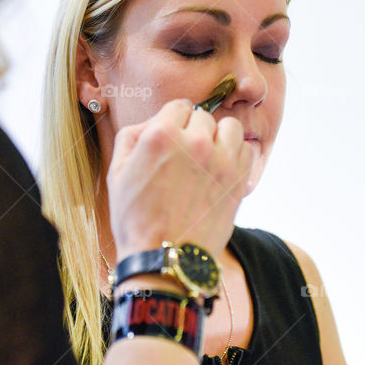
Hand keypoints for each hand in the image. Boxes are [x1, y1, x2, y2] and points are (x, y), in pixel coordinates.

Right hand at [107, 98, 252, 261]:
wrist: (164, 259)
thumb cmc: (136, 219)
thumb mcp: (117, 172)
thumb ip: (132, 136)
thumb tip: (153, 123)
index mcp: (162, 135)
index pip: (178, 106)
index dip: (173, 121)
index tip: (172, 138)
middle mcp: (195, 142)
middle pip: (203, 115)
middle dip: (194, 130)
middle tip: (185, 155)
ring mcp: (221, 160)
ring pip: (230, 127)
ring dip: (219, 138)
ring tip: (208, 157)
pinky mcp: (239, 180)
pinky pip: (247, 150)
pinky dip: (237, 155)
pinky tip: (222, 170)